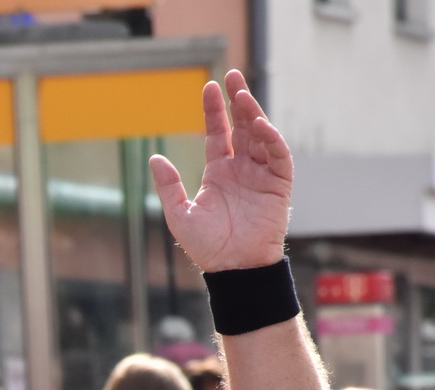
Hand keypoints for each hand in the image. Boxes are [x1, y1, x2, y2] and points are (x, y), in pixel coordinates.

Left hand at [149, 70, 290, 272]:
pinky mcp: (279, 185)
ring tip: (242, 96)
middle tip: (232, 75)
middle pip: (242, 126)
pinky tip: (260, 125)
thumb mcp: (180, 215)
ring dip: (254, 114)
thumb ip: (169, 186)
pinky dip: (271, 139)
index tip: (209, 86)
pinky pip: (278, 156)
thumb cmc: (208, 248)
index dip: (214, 110)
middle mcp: (241, 169)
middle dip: (238, 100)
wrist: (234, 270)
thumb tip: (154, 158)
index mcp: (219, 172)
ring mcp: (262, 175)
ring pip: (261, 135)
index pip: (218, 133)